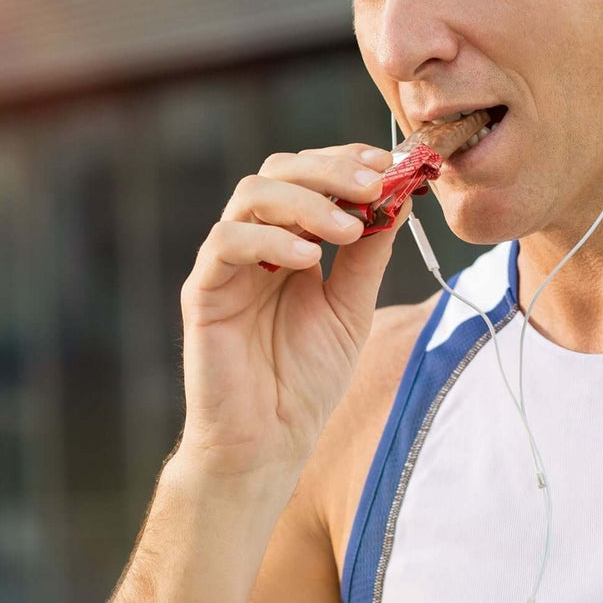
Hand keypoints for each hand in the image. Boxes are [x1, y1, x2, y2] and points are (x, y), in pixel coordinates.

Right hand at [176, 143, 405, 480]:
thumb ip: (370, 254)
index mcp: (293, 239)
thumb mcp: (353, 306)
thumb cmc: (308, 378)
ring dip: (307, 200)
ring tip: (348, 229)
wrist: (270, 441)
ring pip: (251, 194)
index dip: (347, 161)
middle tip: (373, 184)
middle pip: (280, 171)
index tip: (389, 164)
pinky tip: (307, 259)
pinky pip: (225, 242)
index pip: (311, 175)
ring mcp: (227, 262)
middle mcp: (256, 241)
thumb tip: (399, 198)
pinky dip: (267, 238)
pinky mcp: (203, 291)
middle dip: (331, 170)